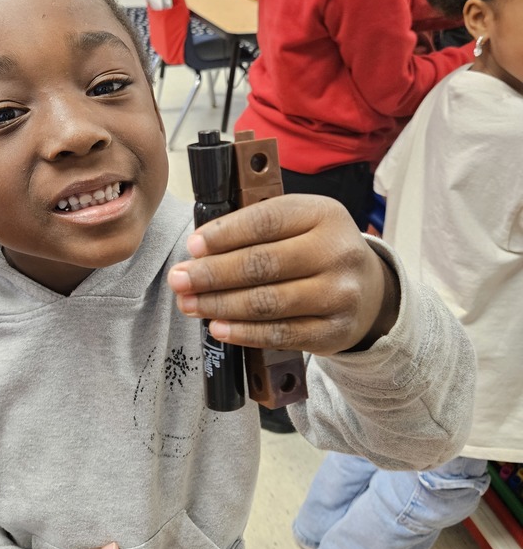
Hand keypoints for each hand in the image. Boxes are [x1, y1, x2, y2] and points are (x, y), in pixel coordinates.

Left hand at [167, 195, 398, 355]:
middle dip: (212, 274)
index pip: (266, 221)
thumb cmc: (316, 250)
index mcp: (323, 214)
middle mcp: (336, 252)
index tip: (193, 246)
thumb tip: (200, 249)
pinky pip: (280, 334)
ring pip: (268, 302)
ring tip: (189, 303)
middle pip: (262, 264)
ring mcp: (339, 294)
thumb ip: (257, 228)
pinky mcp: (334, 331)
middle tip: (179, 280)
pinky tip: (218, 327)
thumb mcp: (299, 223)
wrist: (369, 289)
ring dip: (220, 305)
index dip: (225, 234)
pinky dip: (243, 333)